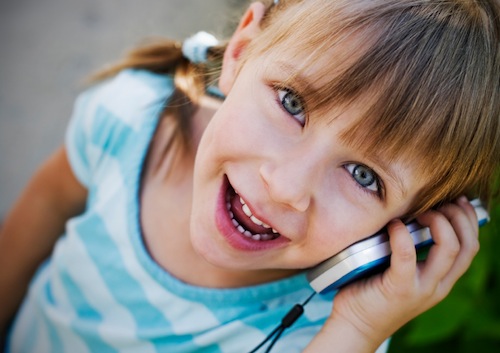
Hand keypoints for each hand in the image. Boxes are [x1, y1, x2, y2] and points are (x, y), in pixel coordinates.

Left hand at [327, 196, 479, 347]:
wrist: (356, 324)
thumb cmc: (373, 289)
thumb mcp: (402, 270)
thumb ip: (413, 251)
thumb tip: (410, 213)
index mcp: (442, 279)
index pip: (471, 247)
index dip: (469, 219)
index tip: (456, 200)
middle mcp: (438, 285)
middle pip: (468, 245)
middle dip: (459, 216)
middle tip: (441, 202)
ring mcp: (421, 288)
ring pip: (449, 249)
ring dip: (439, 222)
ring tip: (421, 212)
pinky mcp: (399, 289)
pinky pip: (407, 256)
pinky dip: (402, 235)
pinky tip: (393, 225)